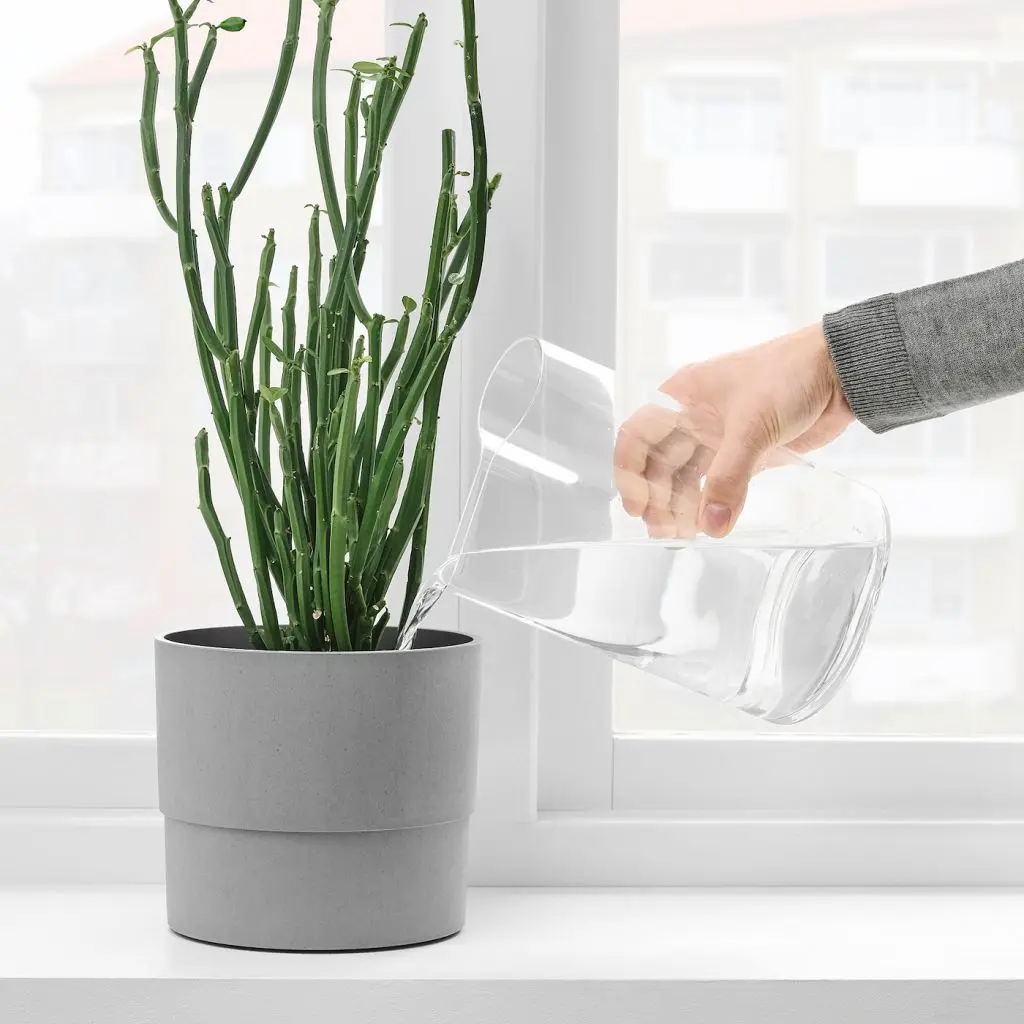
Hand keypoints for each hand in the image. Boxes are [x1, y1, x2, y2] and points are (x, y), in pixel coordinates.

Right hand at [614, 323, 853, 538]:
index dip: (631, 472)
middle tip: (663, 531)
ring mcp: (719, 437)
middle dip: (658, 499)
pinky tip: (710, 525)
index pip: (637, 436)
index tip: (636, 506)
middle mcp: (694, 417)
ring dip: (682, 506)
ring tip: (683, 535)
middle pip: (660, 464)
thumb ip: (729, 478)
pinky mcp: (746, 454)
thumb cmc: (788, 375)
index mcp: (681, 397)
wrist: (839, 372)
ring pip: (688, 478)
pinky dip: (712, 505)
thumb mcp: (751, 425)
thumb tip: (712, 525)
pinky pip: (719, 485)